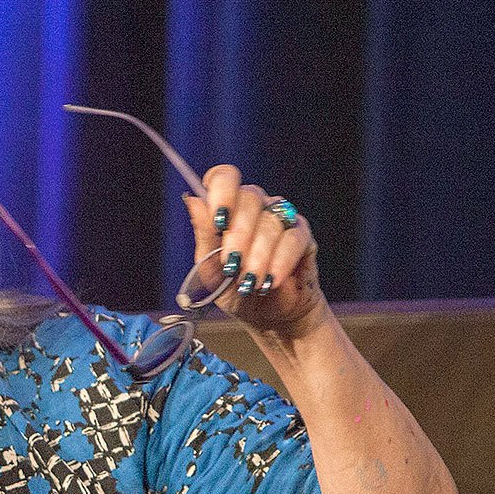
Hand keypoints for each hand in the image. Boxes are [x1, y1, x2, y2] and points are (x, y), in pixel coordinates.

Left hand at [182, 164, 328, 338]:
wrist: (268, 315)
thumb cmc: (235, 289)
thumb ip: (203, 236)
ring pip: (271, 221)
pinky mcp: (302, 236)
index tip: (219, 219)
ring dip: (258, 256)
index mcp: (229, 208)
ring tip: (249, 282)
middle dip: (238, 235)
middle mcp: (257, 206)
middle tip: (232, 265)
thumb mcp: (210, 270)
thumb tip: (192, 199)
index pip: (224, 177)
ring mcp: (281, 218)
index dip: (222, 191)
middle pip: (250, 197)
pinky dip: (280, 261)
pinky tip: (270, 280)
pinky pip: (294, 238)